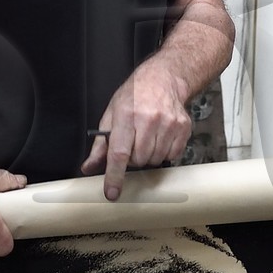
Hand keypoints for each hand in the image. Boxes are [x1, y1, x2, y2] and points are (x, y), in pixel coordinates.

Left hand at [81, 57, 191, 199]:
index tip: (112, 193)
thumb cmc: (134, 97)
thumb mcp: (111, 115)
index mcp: (126, 115)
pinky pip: (172, 155)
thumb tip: (89, 167)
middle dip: (133, 159)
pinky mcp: (183, 128)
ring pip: (155, 160)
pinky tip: (160, 138)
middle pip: (139, 160)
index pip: (119, 153)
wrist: (162, 80)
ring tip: (146, 138)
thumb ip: (101, 145)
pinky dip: (164, 152)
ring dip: (148, 156)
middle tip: (132, 143)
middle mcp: (149, 119)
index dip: (114, 176)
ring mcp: (169, 123)